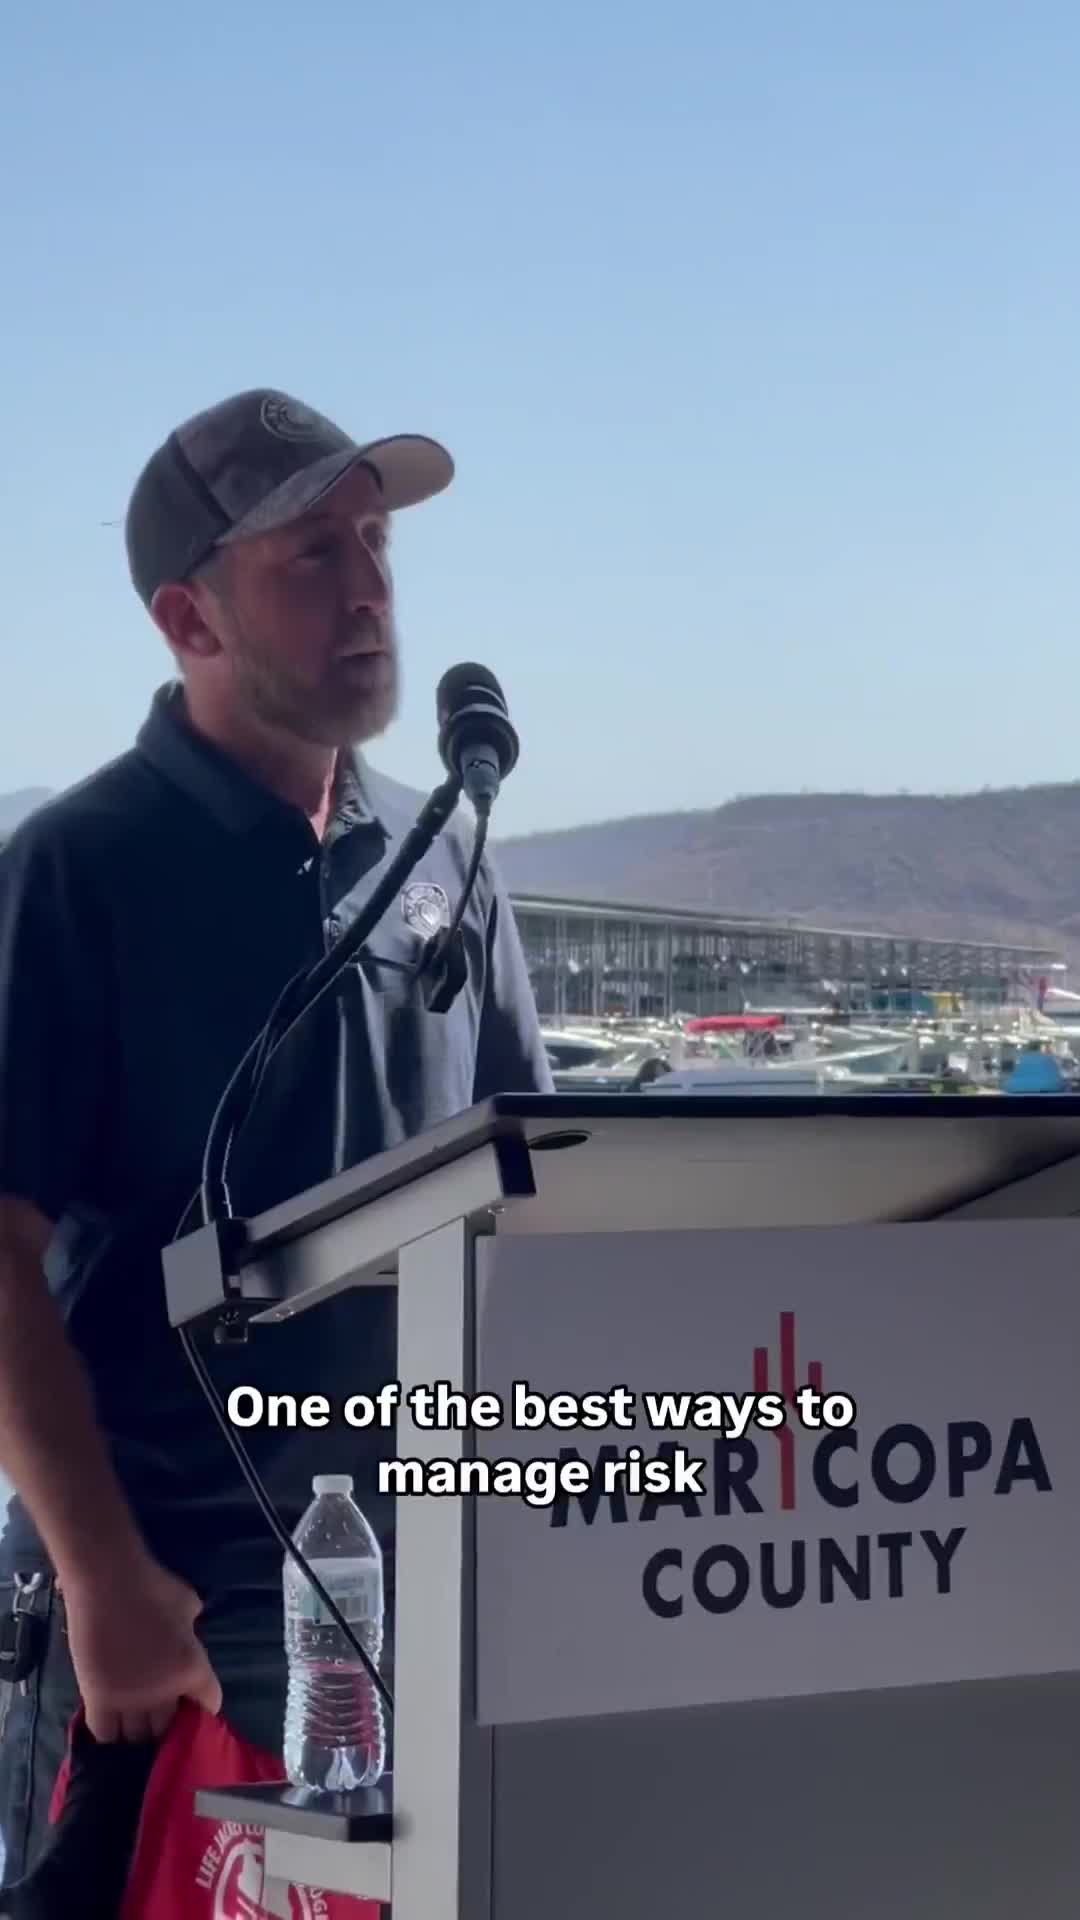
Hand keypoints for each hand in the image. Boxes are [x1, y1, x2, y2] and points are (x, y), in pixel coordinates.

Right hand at [61, 1557, 222, 1742]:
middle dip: (169, 1721)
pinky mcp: (97, 1698)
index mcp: (193, 1669)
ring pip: (137, 1736)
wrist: (107, 1580)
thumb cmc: (152, 1585)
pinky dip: (110, 1732)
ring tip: (136, 1719)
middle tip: (161, 1710)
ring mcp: (129, 1700)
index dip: (203, 1703)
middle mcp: (163, 1693)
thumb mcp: (189, 1604)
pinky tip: (112, 1721)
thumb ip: (192, 1630)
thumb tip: (187, 1638)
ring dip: (139, 1729)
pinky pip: (104, 1733)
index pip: (209, 1705)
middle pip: (169, 1727)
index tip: (194, 1699)